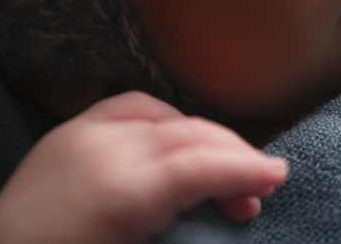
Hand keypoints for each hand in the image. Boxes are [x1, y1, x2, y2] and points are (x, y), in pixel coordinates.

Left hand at [0, 91, 287, 243]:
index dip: (248, 168)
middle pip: (188, 133)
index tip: (280, 178)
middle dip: (232, 155)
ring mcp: (75, 136)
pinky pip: (125, 110)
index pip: (202, 164)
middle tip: (257, 191)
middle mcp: (99, 148)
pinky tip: (173, 146)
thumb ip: (185, 230)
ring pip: (161, 115)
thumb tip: (231, 210)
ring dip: (200, 137)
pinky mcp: (60, 136)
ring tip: (219, 173)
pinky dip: (161, 121)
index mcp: (120, 190)